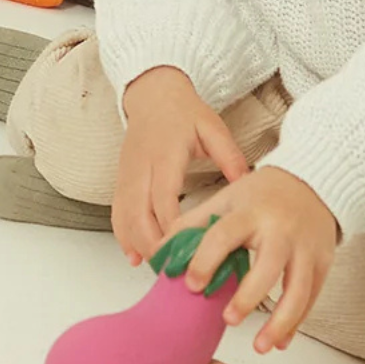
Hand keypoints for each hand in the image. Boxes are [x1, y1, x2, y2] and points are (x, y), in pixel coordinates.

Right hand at [112, 66, 248, 264]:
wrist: (153, 94)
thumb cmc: (183, 112)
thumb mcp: (213, 129)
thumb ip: (230, 157)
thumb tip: (247, 186)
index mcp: (165, 156)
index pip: (163, 199)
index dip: (171, 228)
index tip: (184, 250)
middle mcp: (141, 168)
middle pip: (139, 214)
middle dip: (153, 245)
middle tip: (173, 269)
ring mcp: (127, 175)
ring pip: (124, 217)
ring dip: (137, 245)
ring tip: (156, 269)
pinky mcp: (121, 180)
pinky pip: (117, 213)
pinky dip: (123, 237)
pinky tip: (134, 256)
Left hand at [175, 166, 338, 353]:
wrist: (313, 182)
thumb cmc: (263, 194)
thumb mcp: (227, 198)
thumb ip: (193, 224)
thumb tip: (160, 254)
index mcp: (250, 212)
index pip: (225, 235)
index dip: (206, 260)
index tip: (191, 285)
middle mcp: (281, 230)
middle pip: (269, 266)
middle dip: (248, 296)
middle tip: (228, 320)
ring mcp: (305, 248)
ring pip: (298, 290)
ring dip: (280, 321)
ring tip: (260, 346)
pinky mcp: (322, 262)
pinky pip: (311, 298)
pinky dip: (296, 322)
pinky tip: (279, 341)